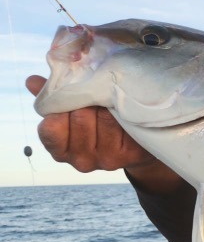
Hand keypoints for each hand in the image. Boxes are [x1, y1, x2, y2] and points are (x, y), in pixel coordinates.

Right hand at [26, 75, 181, 191]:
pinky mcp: (129, 156)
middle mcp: (81, 161)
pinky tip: (124, 112)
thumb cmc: (96, 122)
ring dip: (107, 106)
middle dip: (88, 102)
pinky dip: (123, 112)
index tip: (71, 99)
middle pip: (80, 118)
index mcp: (60, 150)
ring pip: (103, 119)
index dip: (61, 108)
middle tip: (96, 98)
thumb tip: (32, 81)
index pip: (50, 127)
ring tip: (111, 104)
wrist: (133, 144)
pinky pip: (123, 124)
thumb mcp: (71, 111)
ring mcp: (106, 160)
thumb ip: (53, 98)